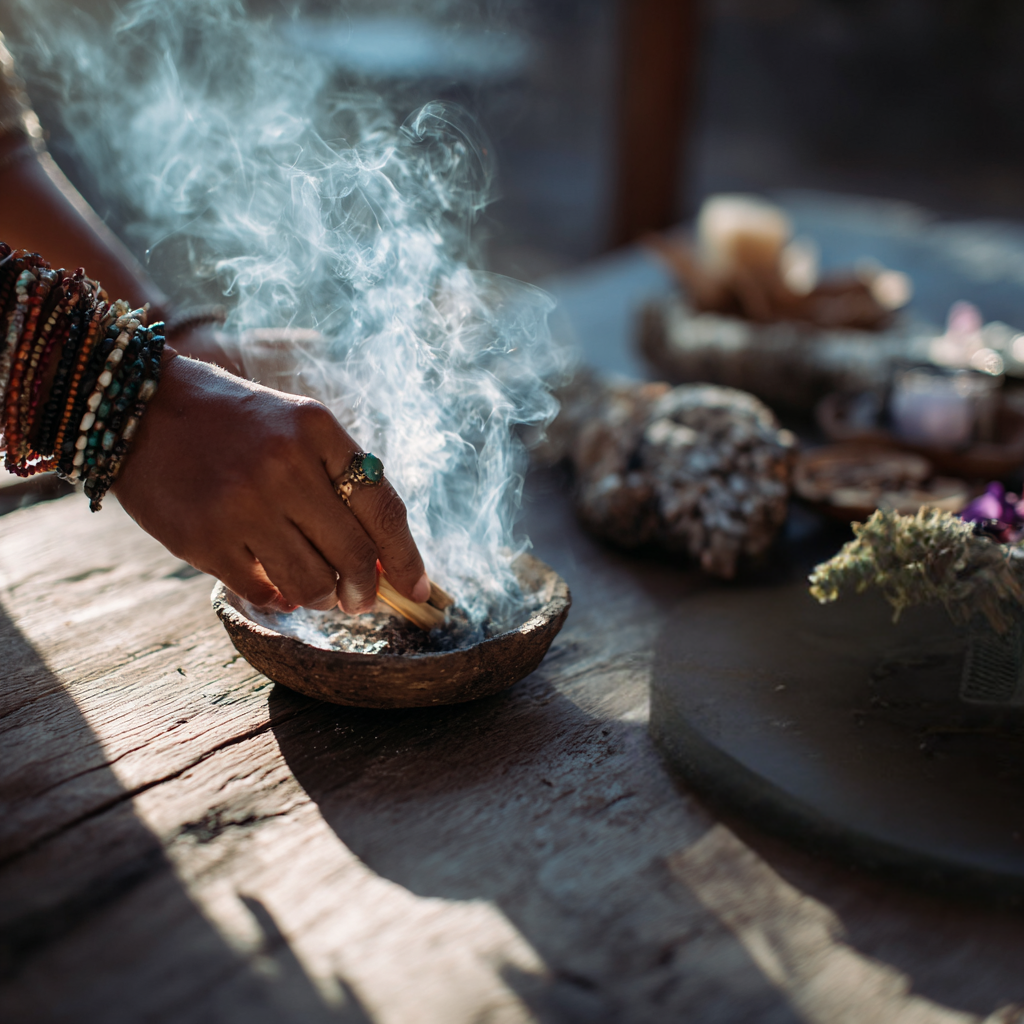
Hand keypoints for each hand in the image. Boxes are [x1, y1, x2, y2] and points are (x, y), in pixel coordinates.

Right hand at [113, 350, 429, 612]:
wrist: (140, 406)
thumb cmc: (232, 423)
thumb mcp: (294, 426)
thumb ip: (338, 478)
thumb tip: (377, 556)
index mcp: (316, 429)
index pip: (383, 506)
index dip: (406, 556)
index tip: (417, 588)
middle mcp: (284, 464)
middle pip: (354, 552)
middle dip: (365, 589)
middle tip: (362, 600)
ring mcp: (242, 503)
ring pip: (312, 581)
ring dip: (324, 597)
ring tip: (319, 592)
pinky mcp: (203, 537)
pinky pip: (263, 590)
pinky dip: (278, 597)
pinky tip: (275, 586)